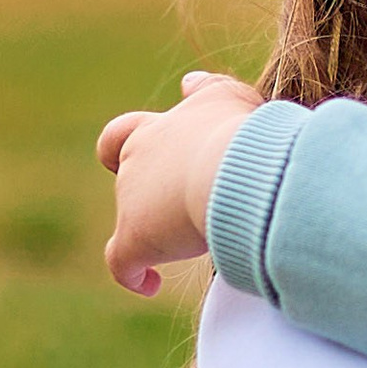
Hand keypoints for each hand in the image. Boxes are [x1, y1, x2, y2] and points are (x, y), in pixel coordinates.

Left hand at [98, 75, 263, 295]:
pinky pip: (122, 263)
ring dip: (159, 231)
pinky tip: (149, 285)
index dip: (125, 149)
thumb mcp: (231, 98)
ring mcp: (131, 199)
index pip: (123, 134)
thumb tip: (188, 82)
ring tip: (202, 241)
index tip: (142, 163)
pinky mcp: (135, 237)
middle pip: (129, 178)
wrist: (238, 172)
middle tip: (189, 205)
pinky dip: (133, 275)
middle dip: (153, 192)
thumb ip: (208, 89)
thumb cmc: (244, 137)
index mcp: (156, 128)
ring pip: (133, 219)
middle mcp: (136, 159)